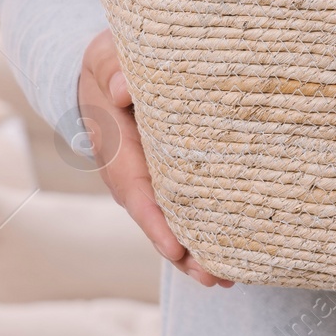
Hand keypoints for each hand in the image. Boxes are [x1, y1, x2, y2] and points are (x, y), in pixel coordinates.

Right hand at [78, 30, 230, 287]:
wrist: (106, 69)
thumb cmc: (109, 62)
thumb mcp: (105, 56)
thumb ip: (112, 69)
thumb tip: (121, 90)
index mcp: (117, 148)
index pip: (136, 191)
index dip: (156, 222)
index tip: (176, 248)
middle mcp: (132, 172)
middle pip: (157, 220)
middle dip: (183, 252)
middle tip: (217, 277)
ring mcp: (149, 178)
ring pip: (171, 221)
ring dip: (195, 252)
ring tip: (227, 279)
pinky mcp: (168, 175)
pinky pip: (183, 207)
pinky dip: (201, 231)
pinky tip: (230, 253)